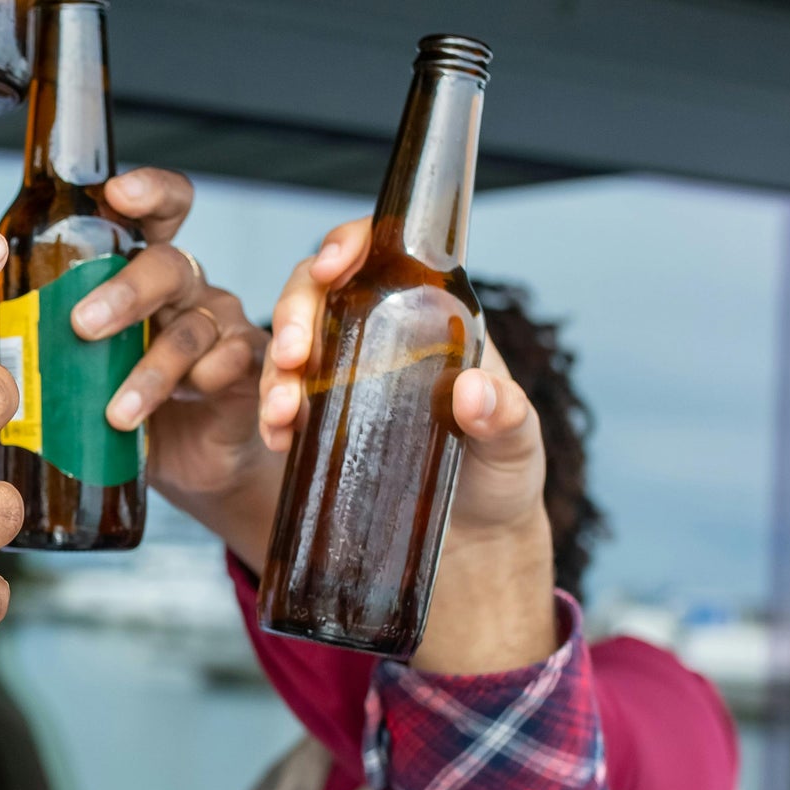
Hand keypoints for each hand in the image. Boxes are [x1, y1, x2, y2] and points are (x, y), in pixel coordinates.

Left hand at [64, 168, 275, 556]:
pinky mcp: (239, 371)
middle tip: (83, 325)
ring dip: (151, 367)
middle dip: (127, 291)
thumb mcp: (69, 362)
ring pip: (192, 326)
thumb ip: (29, 330)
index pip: (157, 211)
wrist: (183, 464)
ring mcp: (216, 326)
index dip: (147, 191)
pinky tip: (184, 403)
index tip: (117, 194)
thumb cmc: (115, 399)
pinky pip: (231, 365)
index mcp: (140, 270)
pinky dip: (204, 384)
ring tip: (114, 410)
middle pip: (167, 264)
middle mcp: (183, 288)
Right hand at [260, 217, 555, 672]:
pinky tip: (278, 439)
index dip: (347, 245)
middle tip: (295, 358)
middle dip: (294, 316)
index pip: (380, 255)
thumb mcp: (517, 445)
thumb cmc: (502, 478)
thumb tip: (474, 393)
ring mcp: (343, 377)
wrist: (474, 544)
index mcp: (429, 317)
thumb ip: (507, 417)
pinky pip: (282, 400)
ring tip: (283, 413)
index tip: (332, 267)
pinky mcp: (321, 421)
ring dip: (275, 372)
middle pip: (316, 294)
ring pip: (291, 347)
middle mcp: (378, 335)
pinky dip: (272, 414)